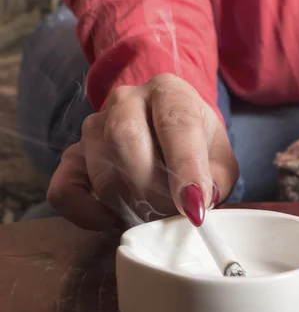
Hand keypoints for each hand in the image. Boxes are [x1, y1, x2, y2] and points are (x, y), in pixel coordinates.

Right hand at [47, 73, 238, 229]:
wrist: (169, 132)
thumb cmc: (198, 146)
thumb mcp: (220, 158)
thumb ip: (216, 179)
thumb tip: (197, 203)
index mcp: (170, 92)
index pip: (176, 123)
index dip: (185, 168)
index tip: (194, 205)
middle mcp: (127, 100)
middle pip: (127, 140)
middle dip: (154, 189)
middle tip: (173, 215)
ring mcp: (95, 126)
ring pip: (101, 170)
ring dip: (130, 204)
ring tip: (155, 216)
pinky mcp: (73, 155)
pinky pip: (65, 188)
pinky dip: (87, 213)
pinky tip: (113, 219)